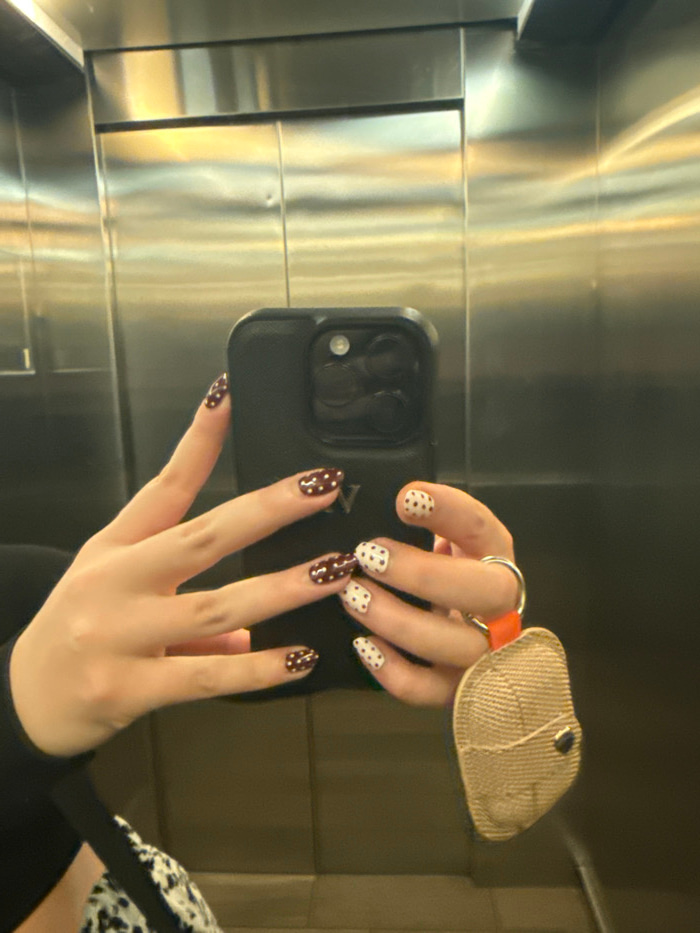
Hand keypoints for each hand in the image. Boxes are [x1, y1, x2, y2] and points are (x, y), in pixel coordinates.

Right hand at [10, 378, 353, 757]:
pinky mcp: (126, 690)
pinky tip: (299, 659)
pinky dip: (256, 669)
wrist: (23, 697)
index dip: (199, 440)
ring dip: (282, 588)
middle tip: (322, 488)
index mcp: (117, 548)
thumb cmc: (76, 628)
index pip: (164, 486)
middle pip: (201, 537)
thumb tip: (247, 627)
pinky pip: (204, 676)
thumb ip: (184, 591)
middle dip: (267, 509)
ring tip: (334, 571)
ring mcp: (118, 636)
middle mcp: (116, 582)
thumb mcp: (115, 587)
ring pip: (215, 606)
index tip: (230, 396)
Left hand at [341, 482, 518, 705]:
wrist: (477, 640)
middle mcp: (499, 605)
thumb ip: (427, 523)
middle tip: (369, 553)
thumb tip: (389, 497)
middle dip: (424, 573)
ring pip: (454, 643)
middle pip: (483, 592)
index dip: (449, 510)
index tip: (405, 497)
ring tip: (353, 596)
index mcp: (495, 558)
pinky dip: (394, 672)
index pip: (483, 528)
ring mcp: (483, 652)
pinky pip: (429, 690)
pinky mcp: (457, 690)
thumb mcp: (445, 543)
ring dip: (398, 619)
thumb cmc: (448, 578)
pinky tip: (363, 645)